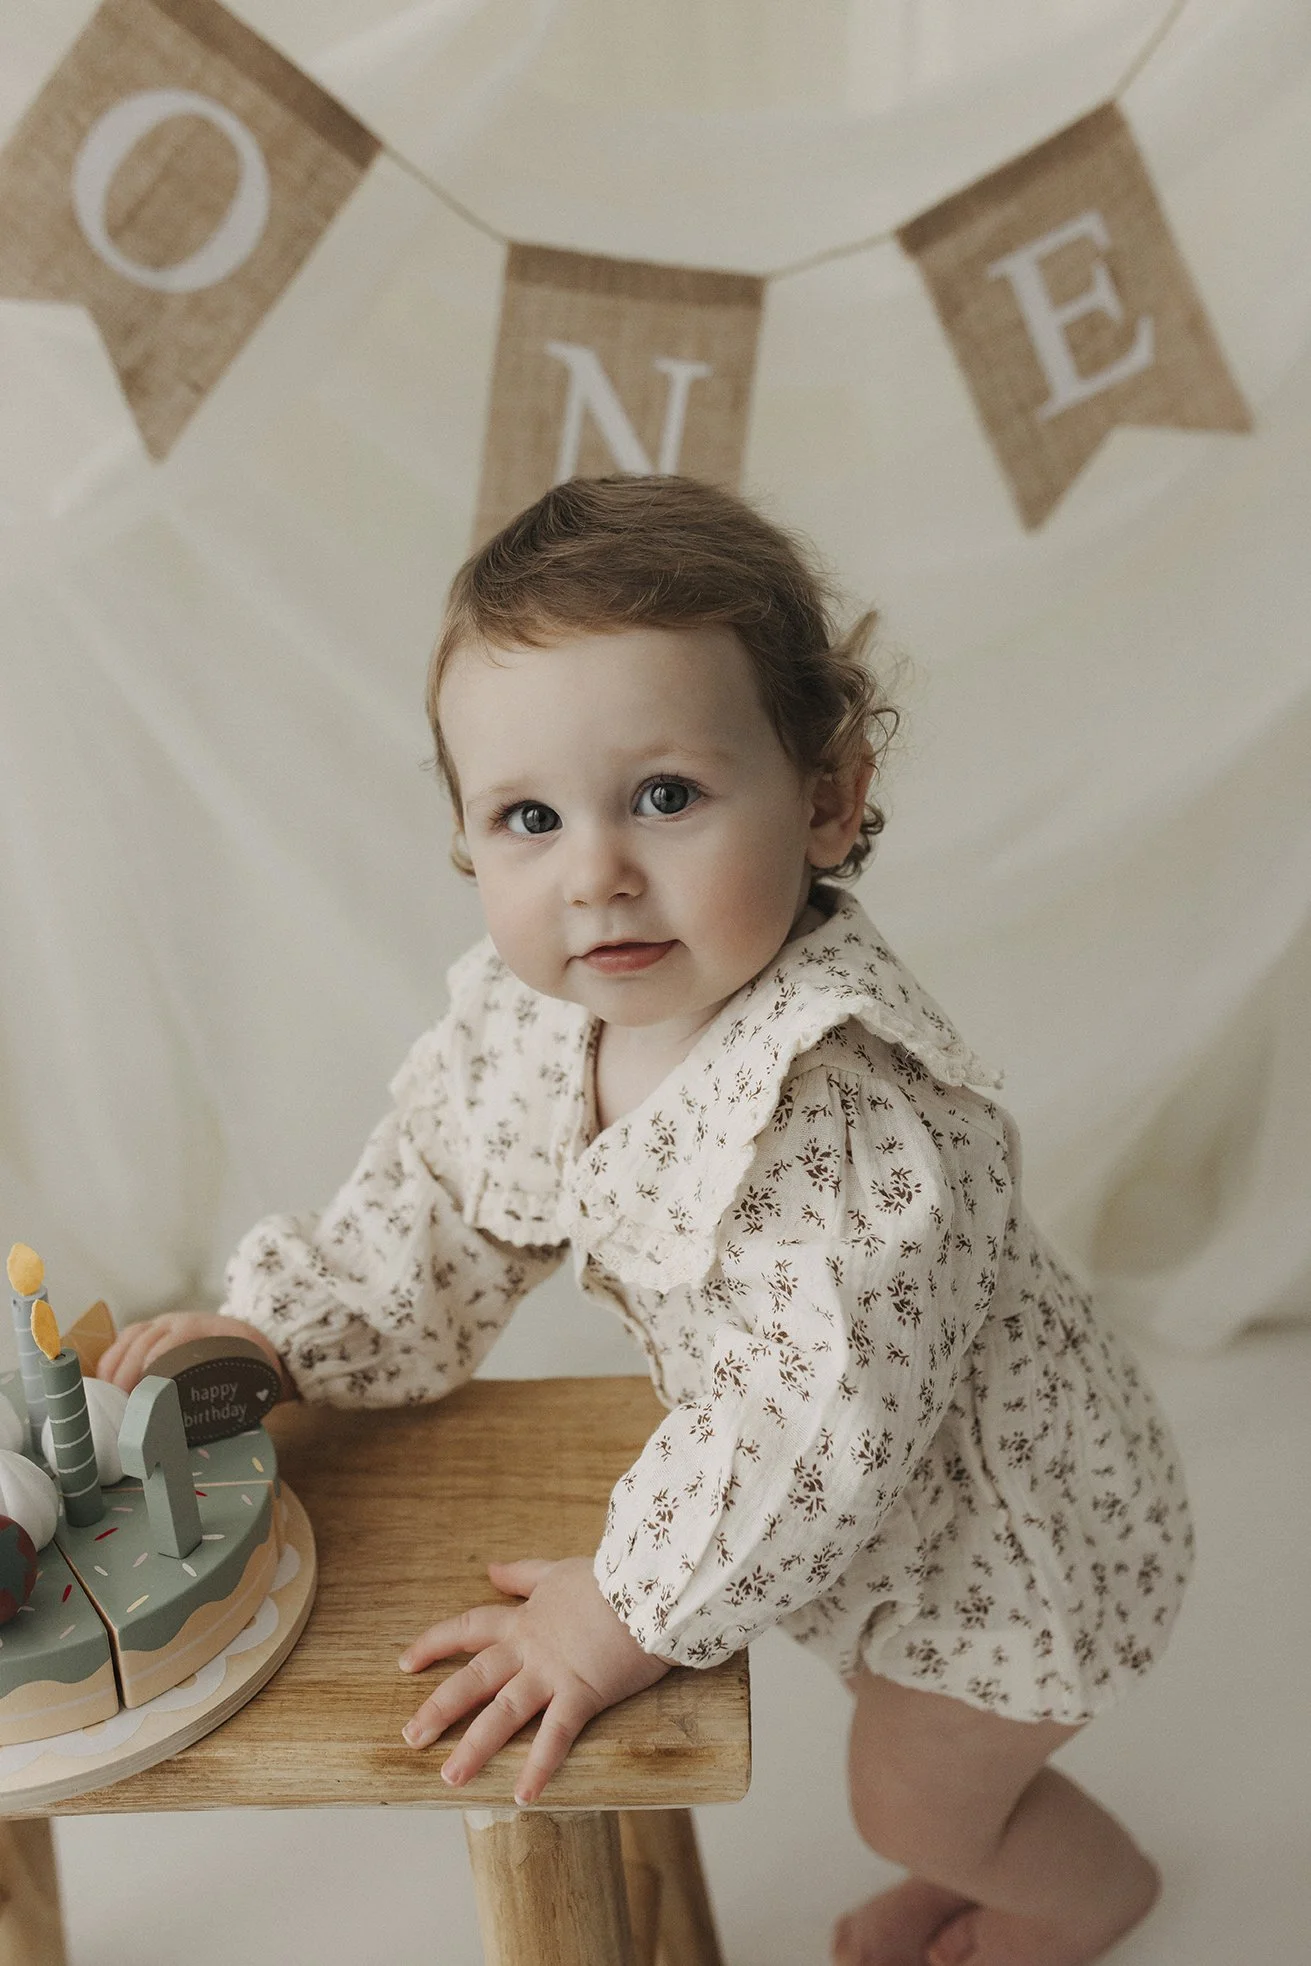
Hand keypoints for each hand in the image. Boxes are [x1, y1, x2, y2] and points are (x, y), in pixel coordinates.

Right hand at [97, 1312, 292, 1398]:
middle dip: (130, 1371)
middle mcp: (180, 1321)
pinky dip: (111, 1362)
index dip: (158, 1362)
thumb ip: (238, 1398)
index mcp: (206, 1328)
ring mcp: (163, 1324)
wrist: (252, 1340)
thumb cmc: (252, 1364)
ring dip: (116, 1367)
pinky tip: (104, 1385)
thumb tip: (214, 1432)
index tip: (146, 1390)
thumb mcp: (254, 1376)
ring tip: (109, 1398)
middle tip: (121, 1404)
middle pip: (147, 1338)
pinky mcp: (150, 1332)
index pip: (177, 1338)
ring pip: (131, 1337)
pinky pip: (125, 1341)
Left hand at [398, 1555, 673, 1804]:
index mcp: (524, 1620)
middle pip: (474, 1678)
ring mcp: (552, 1672)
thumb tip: (490, 1568)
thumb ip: (523, 1574)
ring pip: (504, 1712)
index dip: (434, 1644)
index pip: (468, 1628)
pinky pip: (556, 1734)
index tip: (405, 1664)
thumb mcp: (558, 1570)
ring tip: (450, 1778)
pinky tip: (523, 1796)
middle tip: (410, 1738)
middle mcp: (529, 1649)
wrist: (650, 1584)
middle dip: (439, 1708)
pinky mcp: (582, 1693)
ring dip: (475, 1746)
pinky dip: (540, 1766)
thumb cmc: (612, 1576)